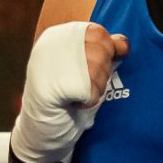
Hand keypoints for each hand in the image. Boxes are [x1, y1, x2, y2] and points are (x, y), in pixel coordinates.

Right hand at [7, 21, 126, 162]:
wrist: (40, 131)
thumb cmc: (64, 97)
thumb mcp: (81, 66)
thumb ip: (99, 50)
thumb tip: (123, 42)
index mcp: (54, 36)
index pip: (97, 31)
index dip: (105, 51)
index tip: (93, 67)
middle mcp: (50, 45)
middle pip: (102, 50)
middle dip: (102, 71)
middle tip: (83, 84)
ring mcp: (52, 64)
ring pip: (100, 70)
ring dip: (96, 87)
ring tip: (76, 94)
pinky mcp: (56, 85)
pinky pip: (94, 91)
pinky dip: (90, 101)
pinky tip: (73, 102)